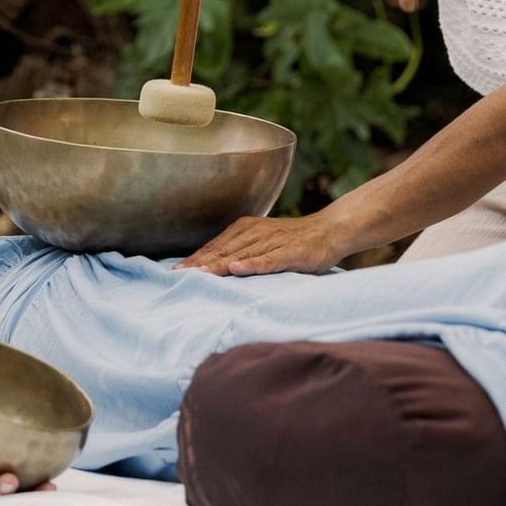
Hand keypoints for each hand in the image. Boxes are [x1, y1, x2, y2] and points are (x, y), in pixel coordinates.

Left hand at [173, 214, 348, 275]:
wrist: (330, 230)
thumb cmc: (294, 241)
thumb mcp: (263, 241)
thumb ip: (241, 251)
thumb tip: (215, 266)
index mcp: (246, 229)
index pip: (215, 246)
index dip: (195, 259)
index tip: (175, 272)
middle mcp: (256, 233)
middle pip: (223, 250)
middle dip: (199, 264)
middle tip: (177, 276)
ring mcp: (273, 242)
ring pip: (241, 255)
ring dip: (219, 265)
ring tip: (199, 274)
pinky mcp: (291, 252)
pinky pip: (269, 259)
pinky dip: (252, 264)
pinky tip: (237, 269)